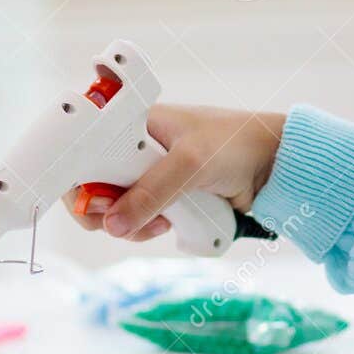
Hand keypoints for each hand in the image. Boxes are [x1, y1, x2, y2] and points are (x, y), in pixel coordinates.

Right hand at [68, 105, 286, 240]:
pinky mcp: (164, 198)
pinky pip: (139, 220)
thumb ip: (150, 193)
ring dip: (130, 223)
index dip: (79, 177)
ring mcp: (149, 176)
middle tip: (116, 219)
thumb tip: (113, 223)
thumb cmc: (233, 144)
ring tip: (158, 221)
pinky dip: (147, 228)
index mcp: (132, 125)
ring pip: (116, 209)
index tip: (91, 199)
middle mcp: (134, 149)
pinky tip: (168, 225)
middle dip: (104, 208)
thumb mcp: (188, 163)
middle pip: (93, 185)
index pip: (84, 150)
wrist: (273, 165)